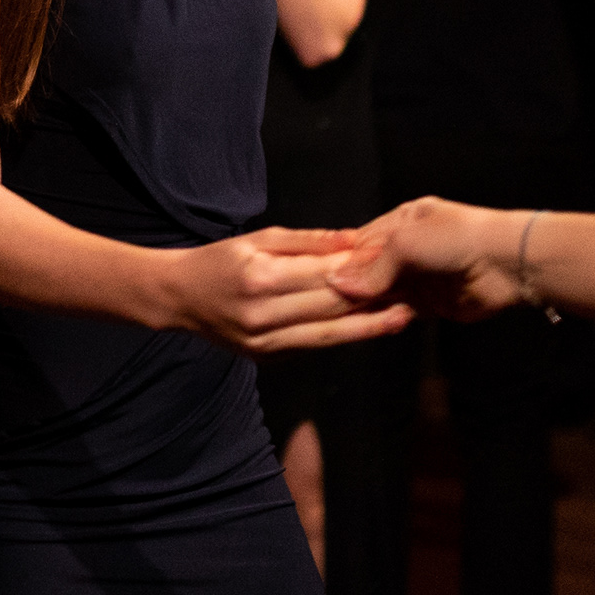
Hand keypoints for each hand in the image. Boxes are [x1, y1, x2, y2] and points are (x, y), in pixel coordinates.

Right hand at [159, 227, 416, 354]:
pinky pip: (313, 345)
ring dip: (369, 326)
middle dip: (375, 299)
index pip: (323, 275)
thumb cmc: (219, 260)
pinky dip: (344, 335)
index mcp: (260, 279)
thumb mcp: (258, 237)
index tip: (396, 261)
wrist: (178, 298)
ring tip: (406, 316)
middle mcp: (263, 316)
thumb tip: (354, 240)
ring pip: (329, 334)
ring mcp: (265, 343)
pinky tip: (370, 327)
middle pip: (331, 307)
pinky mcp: (268, 358)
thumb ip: (308, 241)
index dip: (362, 270)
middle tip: (416, 290)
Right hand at [331, 196, 521, 322]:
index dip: (341, 261)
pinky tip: (368, 324)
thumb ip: (372, 266)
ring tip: (339, 317)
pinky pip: (400, 311)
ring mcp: (420, 276)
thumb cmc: (456, 239)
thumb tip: (338, 282)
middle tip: (323, 302)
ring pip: (383, 293)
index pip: (361, 243)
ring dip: (367, 304)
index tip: (318, 278)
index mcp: (402, 221)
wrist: (506, 264)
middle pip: (370, 270)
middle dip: (352, 286)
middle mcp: (409, 248)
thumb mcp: (406, 242)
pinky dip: (386, 317)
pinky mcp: (431, 303)